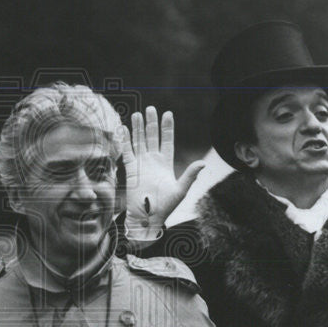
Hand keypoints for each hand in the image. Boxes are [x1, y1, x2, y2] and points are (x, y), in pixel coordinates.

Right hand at [119, 106, 204, 240]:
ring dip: (138, 129)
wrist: (148, 217)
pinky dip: (125, 141)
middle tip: (150, 108)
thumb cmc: (165, 207)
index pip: (167, 141)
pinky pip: (127, 152)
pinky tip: (124, 129)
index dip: (167, 128)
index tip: (167, 113)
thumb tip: (203, 163)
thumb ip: (189, 175)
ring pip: (139, 142)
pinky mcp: (130, 170)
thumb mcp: (180, 190)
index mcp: (165, 164)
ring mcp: (141, 164)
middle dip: (151, 123)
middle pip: (151, 137)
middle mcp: (152, 161)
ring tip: (137, 114)